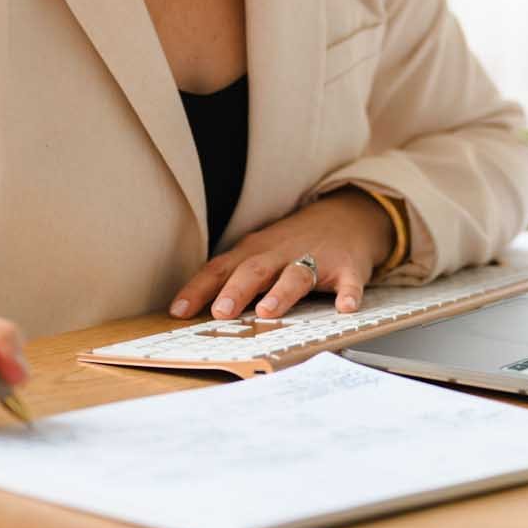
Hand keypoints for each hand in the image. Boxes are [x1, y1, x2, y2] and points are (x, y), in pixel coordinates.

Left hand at [169, 190, 396, 320]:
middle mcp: (282, 253)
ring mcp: (316, 259)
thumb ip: (233, 277)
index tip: (178, 311)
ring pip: (296, 275)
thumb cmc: (294, 242)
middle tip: (221, 312)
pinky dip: (348, 294)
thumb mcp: (260, 253)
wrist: (348, 215)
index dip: (198, 290)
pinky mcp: (347, 267)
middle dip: (236, 290)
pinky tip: (345, 308)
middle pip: (255, 270)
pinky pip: (349, 282)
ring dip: (281, 293)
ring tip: (268, 311)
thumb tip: (196, 311)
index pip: (221, 269)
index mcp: (256, 252)